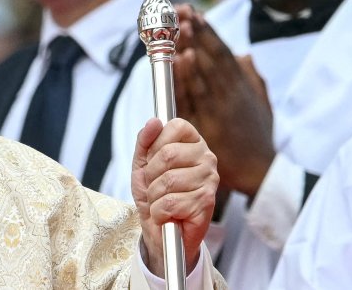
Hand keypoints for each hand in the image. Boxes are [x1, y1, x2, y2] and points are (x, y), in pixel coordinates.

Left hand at [131, 118, 217, 276]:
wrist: (159, 229)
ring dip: (154, 195)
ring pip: (167, 181)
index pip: (176, 126)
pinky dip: (159, 212)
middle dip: (150, 174)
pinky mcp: (206, 203)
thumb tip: (154, 121)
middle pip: (168, 154)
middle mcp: (207, 158)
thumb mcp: (142, 163)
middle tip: (154, 185)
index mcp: (193, 143)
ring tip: (161, 201)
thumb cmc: (154, 193)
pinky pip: (170, 202)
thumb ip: (145, 140)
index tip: (153, 160)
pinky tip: (168, 214)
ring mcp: (210, 180)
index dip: (156, 144)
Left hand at [174, 7, 274, 196]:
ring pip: (203, 73)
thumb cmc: (257, 137)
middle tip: (182, 11)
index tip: (194, 12)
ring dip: (191, 47)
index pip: (223, 52)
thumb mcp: (260, 104)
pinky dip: (187, 78)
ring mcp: (219, 108)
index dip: (209, 31)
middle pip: (212, 57)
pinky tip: (180, 60)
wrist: (259, 172)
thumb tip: (244, 55)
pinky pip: (193, 98)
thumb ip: (251, 78)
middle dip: (197, 32)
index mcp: (242, 86)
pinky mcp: (207, 124)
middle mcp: (231, 93)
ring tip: (182, 27)